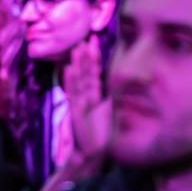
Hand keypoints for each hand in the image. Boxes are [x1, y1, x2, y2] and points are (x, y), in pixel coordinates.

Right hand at [65, 35, 110, 173]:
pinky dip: (70, 80)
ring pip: (78, 79)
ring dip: (77, 63)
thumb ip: (111, 93)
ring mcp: (79, 102)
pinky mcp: (75, 111)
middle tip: (84, 38)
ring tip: (77, 48)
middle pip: (84, 71)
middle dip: (85, 55)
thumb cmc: (100, 131)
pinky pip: (72, 93)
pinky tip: (68, 69)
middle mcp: (85, 95)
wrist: (92, 152)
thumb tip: (123, 78)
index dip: (94, 56)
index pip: (93, 70)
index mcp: (93, 94)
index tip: (94, 39)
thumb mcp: (109, 108)